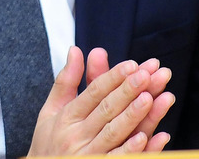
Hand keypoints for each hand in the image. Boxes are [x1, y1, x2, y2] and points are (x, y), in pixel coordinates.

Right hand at [27, 46, 174, 155]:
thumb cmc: (48, 143)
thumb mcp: (51, 110)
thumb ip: (66, 80)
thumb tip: (75, 49)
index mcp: (67, 117)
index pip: (93, 93)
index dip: (112, 78)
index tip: (132, 64)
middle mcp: (77, 136)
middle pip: (106, 110)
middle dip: (128, 90)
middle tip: (147, 74)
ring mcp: (88, 156)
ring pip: (115, 133)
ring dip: (133, 115)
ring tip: (150, 97)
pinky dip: (134, 149)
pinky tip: (149, 137)